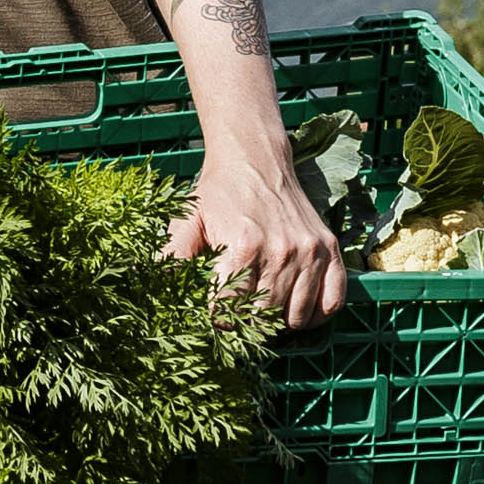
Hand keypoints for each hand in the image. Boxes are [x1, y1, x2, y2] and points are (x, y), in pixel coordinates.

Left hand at [179, 135, 352, 328]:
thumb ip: (172, 255)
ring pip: (296, 316)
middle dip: (247, 324)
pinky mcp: (330, 250)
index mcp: (243, 246)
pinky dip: (316, 315)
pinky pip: (332, 302)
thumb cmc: (218, 192)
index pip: (230, 309)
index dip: (218, 320)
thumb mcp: (187, 220)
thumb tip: (151, 285)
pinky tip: (296, 310)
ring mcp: (310, 253)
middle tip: (238, 318)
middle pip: (264, 317)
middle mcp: (281, 252)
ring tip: (263, 312)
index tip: (214, 317)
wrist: (255, 158)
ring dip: (279, 323)